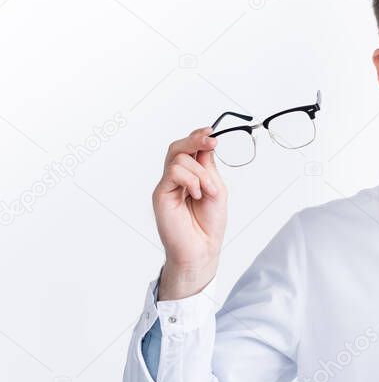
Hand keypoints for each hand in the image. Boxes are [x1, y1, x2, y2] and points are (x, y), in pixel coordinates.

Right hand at [152, 127, 226, 298]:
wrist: (202, 248)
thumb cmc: (208, 224)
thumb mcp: (216, 189)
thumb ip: (208, 168)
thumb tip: (205, 145)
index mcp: (191, 176)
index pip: (189, 149)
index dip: (198, 137)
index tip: (212, 133)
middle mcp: (176, 179)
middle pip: (178, 147)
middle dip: (195, 140)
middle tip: (211, 141)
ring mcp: (167, 186)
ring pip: (179, 159)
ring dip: (201, 173)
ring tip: (208, 192)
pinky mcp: (160, 194)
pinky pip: (174, 173)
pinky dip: (192, 180)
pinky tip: (197, 195)